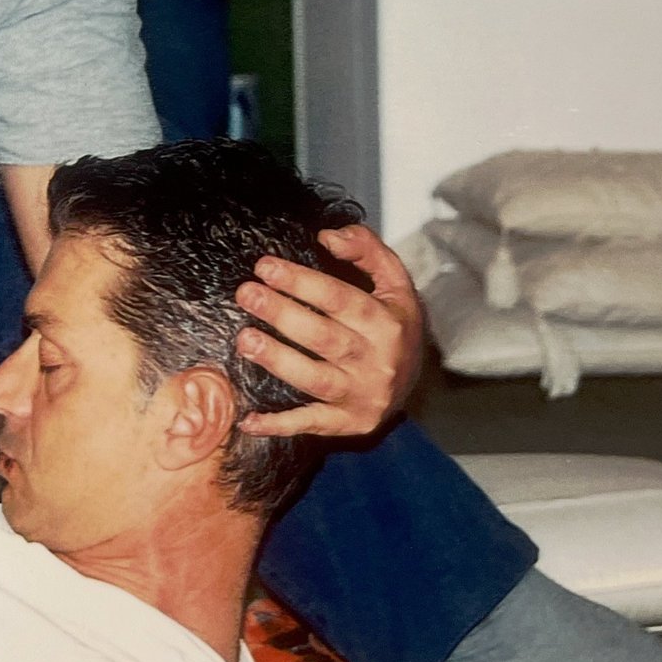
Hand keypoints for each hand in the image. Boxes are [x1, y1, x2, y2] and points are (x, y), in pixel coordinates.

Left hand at [231, 225, 423, 438]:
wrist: (417, 380)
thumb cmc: (395, 323)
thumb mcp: (394, 282)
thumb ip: (366, 250)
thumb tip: (327, 235)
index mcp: (386, 322)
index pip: (338, 298)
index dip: (300, 281)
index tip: (265, 267)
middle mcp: (377, 361)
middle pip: (323, 336)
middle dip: (281, 313)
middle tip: (245, 293)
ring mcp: (363, 395)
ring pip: (315, 379)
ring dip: (277, 361)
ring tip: (244, 340)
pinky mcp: (351, 423)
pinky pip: (312, 424)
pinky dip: (279, 426)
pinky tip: (249, 420)